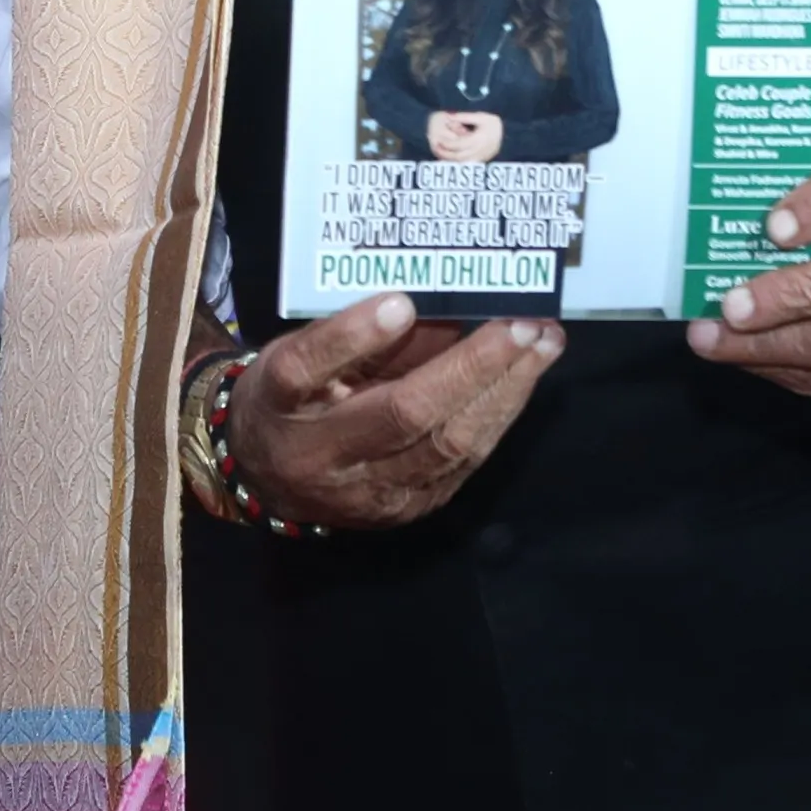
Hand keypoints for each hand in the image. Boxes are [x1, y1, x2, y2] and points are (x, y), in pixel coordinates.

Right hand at [229, 290, 560, 527]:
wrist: (267, 483)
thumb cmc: (283, 402)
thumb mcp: (290, 356)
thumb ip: (345, 335)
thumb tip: (420, 305)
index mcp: (279, 408)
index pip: (308, 370)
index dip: (353, 336)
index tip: (401, 302)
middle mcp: (325, 459)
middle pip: (404, 415)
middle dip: (472, 366)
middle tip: (522, 322)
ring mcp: (373, 495)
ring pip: (449, 445)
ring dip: (505, 391)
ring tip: (543, 344)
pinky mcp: (409, 509)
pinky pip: (465, 462)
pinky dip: (499, 416)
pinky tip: (523, 380)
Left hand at [428, 110, 503, 161]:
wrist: (511, 133)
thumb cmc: (495, 123)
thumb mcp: (481, 116)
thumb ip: (464, 116)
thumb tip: (449, 116)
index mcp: (480, 139)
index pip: (459, 144)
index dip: (447, 143)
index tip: (438, 139)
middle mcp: (481, 150)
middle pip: (459, 156)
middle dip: (445, 153)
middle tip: (436, 148)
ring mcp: (482, 157)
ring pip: (462, 162)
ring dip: (450, 160)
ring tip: (440, 154)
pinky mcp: (483, 160)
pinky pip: (467, 165)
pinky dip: (457, 163)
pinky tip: (450, 159)